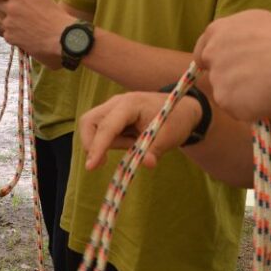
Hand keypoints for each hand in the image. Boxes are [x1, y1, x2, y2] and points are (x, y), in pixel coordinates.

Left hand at [0, 0, 73, 57]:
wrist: (61, 37)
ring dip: (13, 21)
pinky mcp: (9, 37)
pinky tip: (28, 33)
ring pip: (5, 19)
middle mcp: (10, 8)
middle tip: (25, 12)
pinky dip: (15, 33)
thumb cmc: (53, 13)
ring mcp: (8, 23)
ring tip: (30, 24)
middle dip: (9, 7)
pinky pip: (8, 32)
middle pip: (0, 4)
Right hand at [79, 92, 201, 169]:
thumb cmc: (175, 119)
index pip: (107, 126)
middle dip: (92, 144)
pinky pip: (102, 132)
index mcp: (130, 104)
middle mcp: (116, 103)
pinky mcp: (112, 116)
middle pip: (89, 122)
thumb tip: (146, 164)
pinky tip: (131, 141)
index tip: (91, 167)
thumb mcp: (169, 136)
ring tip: (134, 144)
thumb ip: (155, 150)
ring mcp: (112, 108)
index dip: (97, 147)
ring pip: (94, 128)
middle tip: (104, 162)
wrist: (181, 110)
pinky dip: (111, 142)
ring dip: (108, 144)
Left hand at [194, 9, 270, 119]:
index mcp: (216, 32)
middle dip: (231, 80)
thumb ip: (235, 37)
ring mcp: (217, 78)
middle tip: (257, 80)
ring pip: (227, 95)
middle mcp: (211, 54)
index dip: (215, 64)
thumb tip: (235, 47)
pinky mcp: (225, 100)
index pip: (202, 54)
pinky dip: (251, 109)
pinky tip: (268, 96)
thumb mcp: (254, 23)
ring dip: (243, 96)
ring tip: (269, 85)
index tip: (225, 71)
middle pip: (215, 75)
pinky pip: (238, 110)